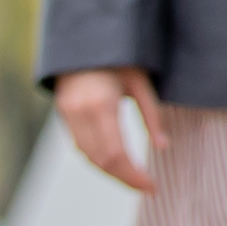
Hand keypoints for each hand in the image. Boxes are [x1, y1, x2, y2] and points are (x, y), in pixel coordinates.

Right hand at [51, 66, 159, 195]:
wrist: (84, 37)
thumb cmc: (120, 57)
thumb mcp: (141, 81)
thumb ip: (152, 115)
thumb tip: (163, 147)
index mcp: (101, 104)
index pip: (115, 154)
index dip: (133, 176)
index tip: (152, 187)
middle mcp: (80, 113)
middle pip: (100, 161)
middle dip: (125, 178)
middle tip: (148, 188)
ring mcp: (67, 114)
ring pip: (87, 157)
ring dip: (111, 172)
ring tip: (135, 178)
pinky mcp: (63, 114)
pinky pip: (80, 146)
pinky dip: (98, 159)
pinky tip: (117, 163)